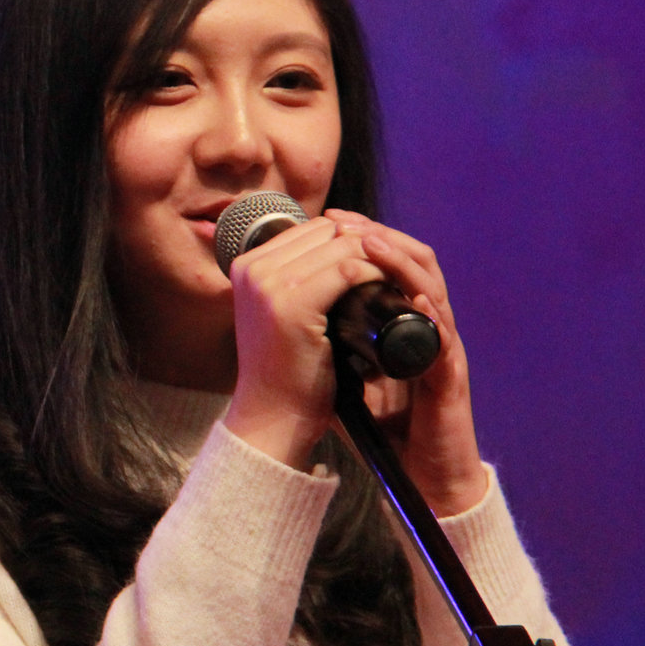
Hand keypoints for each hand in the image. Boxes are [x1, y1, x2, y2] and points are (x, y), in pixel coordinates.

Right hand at [219, 215, 387, 469]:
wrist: (273, 416)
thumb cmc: (285, 371)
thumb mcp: (281, 313)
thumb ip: (296, 279)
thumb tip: (343, 246)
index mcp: (247, 264)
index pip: (312, 229)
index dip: (349, 238)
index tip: (378, 258)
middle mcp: (253, 267)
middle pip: (327, 230)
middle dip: (366, 243)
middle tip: (395, 266)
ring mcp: (269, 283)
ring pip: (341, 245)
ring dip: (377, 256)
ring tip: (397, 276)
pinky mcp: (292, 302)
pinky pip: (348, 270)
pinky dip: (375, 274)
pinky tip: (390, 288)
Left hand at [327, 211, 486, 515]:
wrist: (418, 473)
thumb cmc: (383, 426)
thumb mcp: (343, 376)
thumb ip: (324, 346)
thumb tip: (277, 323)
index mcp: (400, 322)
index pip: (389, 263)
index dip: (362, 237)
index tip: (329, 220)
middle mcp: (425, 327)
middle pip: (416, 262)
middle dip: (382, 236)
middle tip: (349, 220)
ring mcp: (442, 349)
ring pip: (433, 289)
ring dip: (403, 262)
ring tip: (373, 243)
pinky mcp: (452, 377)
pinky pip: (444, 337)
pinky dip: (430, 314)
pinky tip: (415, 298)